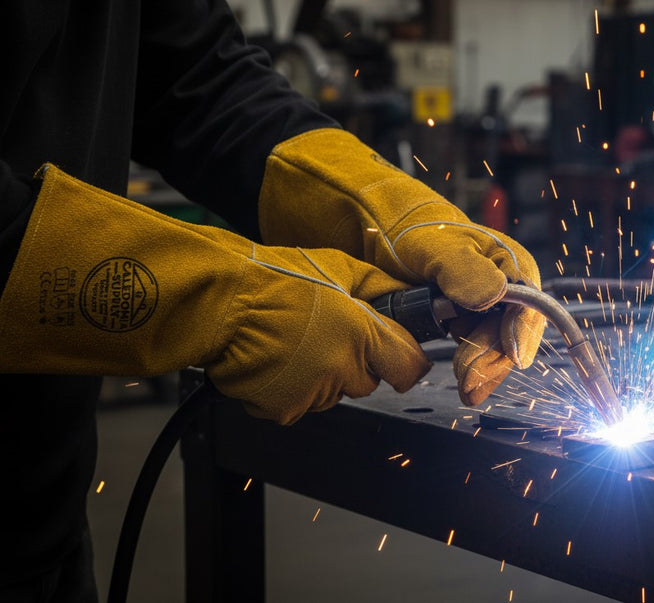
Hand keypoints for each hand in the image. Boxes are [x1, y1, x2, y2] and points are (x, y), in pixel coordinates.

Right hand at [0, 165, 429, 423]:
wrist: (218, 301)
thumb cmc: (275, 277)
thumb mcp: (339, 267)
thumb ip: (381, 288)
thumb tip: (411, 296)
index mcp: (363, 334)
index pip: (410, 368)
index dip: (404, 361)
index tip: (396, 355)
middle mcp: (342, 369)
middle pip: (368, 383)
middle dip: (354, 365)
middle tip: (326, 337)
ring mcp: (312, 394)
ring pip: (332, 395)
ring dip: (321, 377)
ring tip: (293, 344)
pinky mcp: (283, 410)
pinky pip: (299, 405)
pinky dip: (289, 390)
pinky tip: (275, 361)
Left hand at [259, 128, 545, 403]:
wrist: (364, 226)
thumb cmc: (402, 226)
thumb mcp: (431, 244)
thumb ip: (462, 269)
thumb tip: (496, 296)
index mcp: (509, 263)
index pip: (531, 308)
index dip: (521, 336)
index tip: (510, 359)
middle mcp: (503, 287)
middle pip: (512, 335)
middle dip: (495, 361)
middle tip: (470, 384)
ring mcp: (480, 306)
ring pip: (493, 348)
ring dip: (482, 369)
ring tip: (465, 387)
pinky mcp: (458, 321)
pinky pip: (473, 349)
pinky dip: (467, 364)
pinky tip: (455, 375)